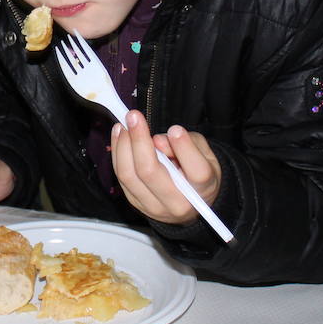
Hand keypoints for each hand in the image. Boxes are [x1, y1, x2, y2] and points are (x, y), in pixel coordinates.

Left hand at [110, 111, 220, 225]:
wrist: (191, 200)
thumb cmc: (198, 170)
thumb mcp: (204, 153)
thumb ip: (188, 144)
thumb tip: (158, 141)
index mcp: (203, 190)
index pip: (197, 173)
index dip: (185, 149)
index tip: (175, 129)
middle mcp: (177, 204)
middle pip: (150, 172)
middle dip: (139, 140)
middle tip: (134, 116)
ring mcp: (154, 207)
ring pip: (129, 175)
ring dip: (122, 145)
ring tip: (123, 124)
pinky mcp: (137, 203)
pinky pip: (121, 177)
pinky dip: (118, 153)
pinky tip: (120, 135)